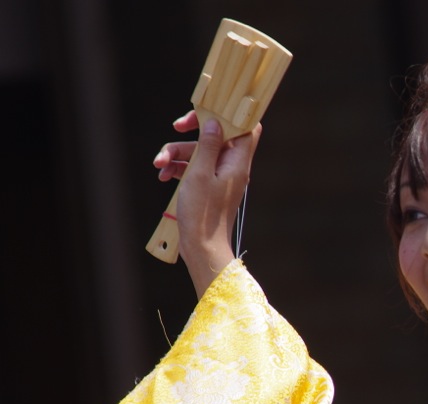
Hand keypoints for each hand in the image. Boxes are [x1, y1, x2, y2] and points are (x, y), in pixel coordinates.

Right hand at [152, 111, 261, 295]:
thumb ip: (209, 146)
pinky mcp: (208, 187)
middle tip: (176, 127)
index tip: (209, 110)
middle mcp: (232, 167)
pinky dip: (178, 168)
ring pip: (199, 152)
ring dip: (177, 153)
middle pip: (216, 136)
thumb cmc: (202, 213)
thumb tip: (215, 123)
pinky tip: (162, 175)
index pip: (246, 128)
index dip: (230, 115)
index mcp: (238, 162)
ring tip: (159, 164)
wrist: (202, 247)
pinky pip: (193, 168)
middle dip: (192, 132)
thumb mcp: (200, 174)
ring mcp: (219, 177)